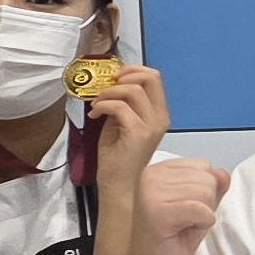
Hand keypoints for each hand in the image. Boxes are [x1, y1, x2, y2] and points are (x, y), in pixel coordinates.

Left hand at [86, 63, 175, 183]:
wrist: (118, 183)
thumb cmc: (118, 156)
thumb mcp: (122, 123)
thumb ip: (123, 104)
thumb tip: (111, 84)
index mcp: (159, 114)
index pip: (154, 78)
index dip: (132, 70)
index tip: (114, 77)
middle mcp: (160, 117)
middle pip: (149, 78)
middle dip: (124, 75)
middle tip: (106, 85)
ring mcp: (151, 125)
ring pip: (132, 90)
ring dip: (108, 92)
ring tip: (97, 104)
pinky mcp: (138, 133)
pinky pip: (119, 106)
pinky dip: (103, 105)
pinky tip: (95, 114)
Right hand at [134, 158, 228, 254]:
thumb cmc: (173, 238)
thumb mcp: (200, 205)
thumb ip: (213, 185)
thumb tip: (223, 173)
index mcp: (157, 169)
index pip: (204, 165)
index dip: (204, 192)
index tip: (184, 209)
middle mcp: (150, 176)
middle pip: (207, 178)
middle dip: (204, 204)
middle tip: (183, 221)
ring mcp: (150, 192)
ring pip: (206, 193)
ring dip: (202, 215)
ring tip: (181, 226)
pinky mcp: (156, 212)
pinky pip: (200, 210)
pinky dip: (202, 223)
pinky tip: (183, 231)